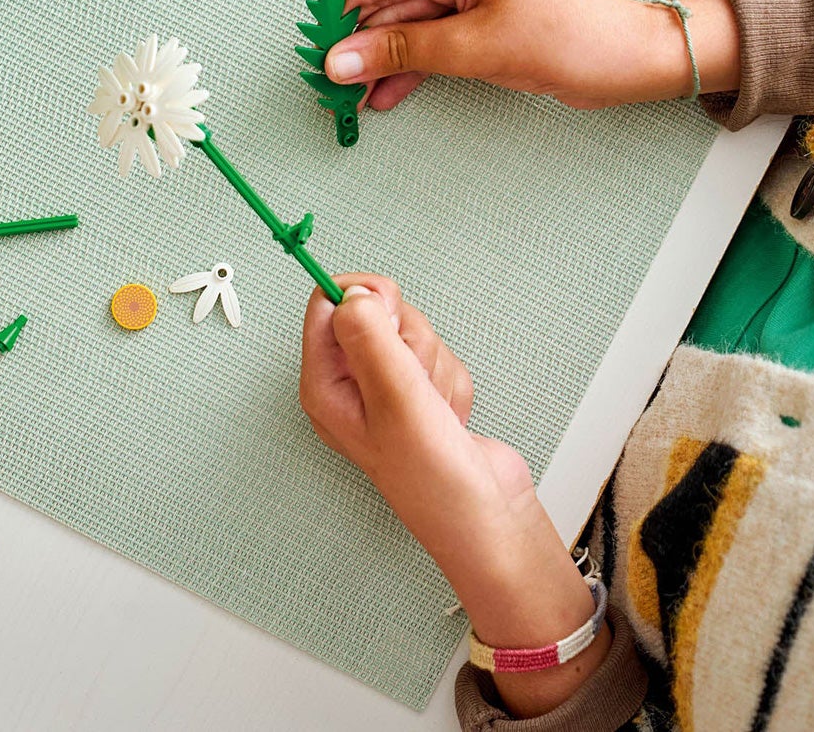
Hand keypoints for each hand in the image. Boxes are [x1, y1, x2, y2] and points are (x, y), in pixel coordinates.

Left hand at [300, 275, 609, 714]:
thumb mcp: (395, 399)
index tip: (389, 314)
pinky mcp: (422, 392)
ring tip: (434, 409)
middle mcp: (351, 384)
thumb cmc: (433, 481)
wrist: (489, 521)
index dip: (362, 297)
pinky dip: (452, 383)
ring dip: (434, 366)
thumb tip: (350, 292)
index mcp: (324, 385)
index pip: (326, 305)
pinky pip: (439, 357)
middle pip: (376, 311)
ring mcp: (388, 388)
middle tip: (415, 380)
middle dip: (409, 339)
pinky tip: (449, 417)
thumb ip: (369, 336)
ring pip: (413, 333)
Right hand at [324, 0, 739, 110]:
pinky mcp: (484, 9)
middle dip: (364, 46)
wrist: (626, 61)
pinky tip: (387, 92)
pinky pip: (435, 33)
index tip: (315, 52)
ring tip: (355, 99)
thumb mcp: (471, 48)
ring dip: (385, 61)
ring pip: (412, 22)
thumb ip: (400, 52)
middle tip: (331, 87)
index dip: (344, 18)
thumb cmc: (564, 40)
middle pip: (394, 1)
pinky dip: (414, 62)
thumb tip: (341, 60)